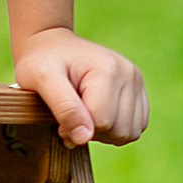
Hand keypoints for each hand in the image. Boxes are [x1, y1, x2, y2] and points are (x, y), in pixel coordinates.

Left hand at [14, 30, 148, 149]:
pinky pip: (136, 128)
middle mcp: (129, 73)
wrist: (52, 44)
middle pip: (118, 131)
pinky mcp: (139, 91)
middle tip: (70, 115)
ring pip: (129, 133)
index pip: (101, 122)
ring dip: (104, 133)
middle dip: (91, 132)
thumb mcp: (42, 80)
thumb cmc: (42, 61)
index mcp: (107, 69)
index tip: (58, 116)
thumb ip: (64, 108)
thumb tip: (84, 138)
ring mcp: (137, 82)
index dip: (75, 128)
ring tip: (84, 113)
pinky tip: (96, 115)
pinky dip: (115, 130)